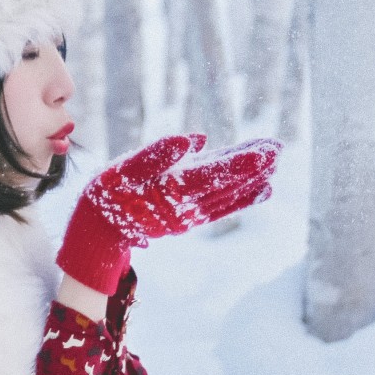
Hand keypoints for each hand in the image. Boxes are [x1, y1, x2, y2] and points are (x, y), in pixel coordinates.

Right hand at [56, 133, 279, 293]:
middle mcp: (185, 206)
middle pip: (225, 184)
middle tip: (278, 148)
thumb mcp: (121, 170)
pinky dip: (243, 199)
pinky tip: (262, 188)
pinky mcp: (187, 218)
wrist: (96, 236)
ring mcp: (188, 215)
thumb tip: (194, 139)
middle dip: (253, 167)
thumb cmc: (104, 196)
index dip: (239, 163)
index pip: (211, 174)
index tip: (265, 151)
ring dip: (252, 179)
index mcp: (169, 191)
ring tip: (275, 161)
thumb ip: (155, 154)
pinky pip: (220, 208)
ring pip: (226, 195)